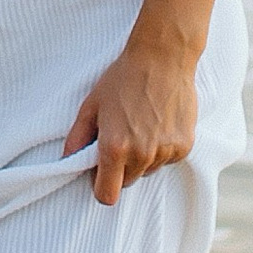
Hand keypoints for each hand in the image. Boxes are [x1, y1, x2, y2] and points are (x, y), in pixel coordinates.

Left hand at [64, 28, 198, 205]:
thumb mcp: (92, 105)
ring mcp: (165, 151)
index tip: (101, 172)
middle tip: (121, 137)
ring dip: (143, 157)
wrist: (162, 57)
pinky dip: (162, 148)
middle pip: (127, 182)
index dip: (101, 186)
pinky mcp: (184, 145)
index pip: (106, 195)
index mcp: (114, 148)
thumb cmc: (123, 78)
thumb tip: (67, 160)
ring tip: (141, 125)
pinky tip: (158, 124)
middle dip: (121, 168)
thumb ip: (77, 138)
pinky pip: (167, 160)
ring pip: (148, 171)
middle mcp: (141, 155)